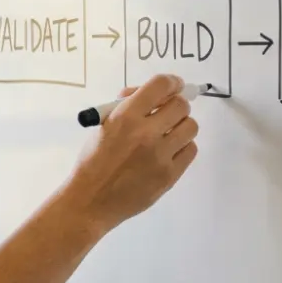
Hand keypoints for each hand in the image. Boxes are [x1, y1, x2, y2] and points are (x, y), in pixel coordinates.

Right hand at [61, 73, 199, 233]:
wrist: (90, 200)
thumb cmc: (93, 161)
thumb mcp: (103, 126)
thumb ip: (127, 107)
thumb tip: (152, 95)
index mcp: (125, 117)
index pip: (161, 85)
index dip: (171, 82)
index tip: (174, 86)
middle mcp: (146, 133)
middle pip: (181, 105)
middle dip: (176, 106)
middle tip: (169, 113)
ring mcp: (160, 155)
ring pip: (191, 127)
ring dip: (181, 126)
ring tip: (169, 134)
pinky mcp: (170, 175)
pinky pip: (191, 150)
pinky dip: (182, 147)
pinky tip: (169, 152)